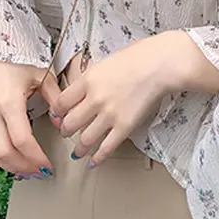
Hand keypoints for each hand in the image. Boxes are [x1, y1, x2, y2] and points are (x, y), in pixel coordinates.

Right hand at [0, 52, 61, 176]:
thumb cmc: (15, 54)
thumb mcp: (41, 73)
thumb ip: (55, 99)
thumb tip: (63, 122)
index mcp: (9, 101)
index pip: (22, 140)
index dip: (36, 157)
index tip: (48, 165)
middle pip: (4, 151)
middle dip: (23, 166)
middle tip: (38, 172)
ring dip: (6, 165)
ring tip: (23, 171)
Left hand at [48, 30, 218, 166]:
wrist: (160, 64)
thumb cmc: (139, 57)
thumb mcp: (106, 62)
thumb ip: (92, 78)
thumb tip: (83, 88)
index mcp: (88, 80)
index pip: (61, 103)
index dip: (57, 112)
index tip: (58, 116)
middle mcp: (95, 99)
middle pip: (69, 123)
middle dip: (65, 131)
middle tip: (66, 132)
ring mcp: (110, 114)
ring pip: (84, 139)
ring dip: (79, 148)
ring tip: (77, 152)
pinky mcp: (125, 126)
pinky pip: (107, 147)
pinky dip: (98, 157)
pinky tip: (93, 161)